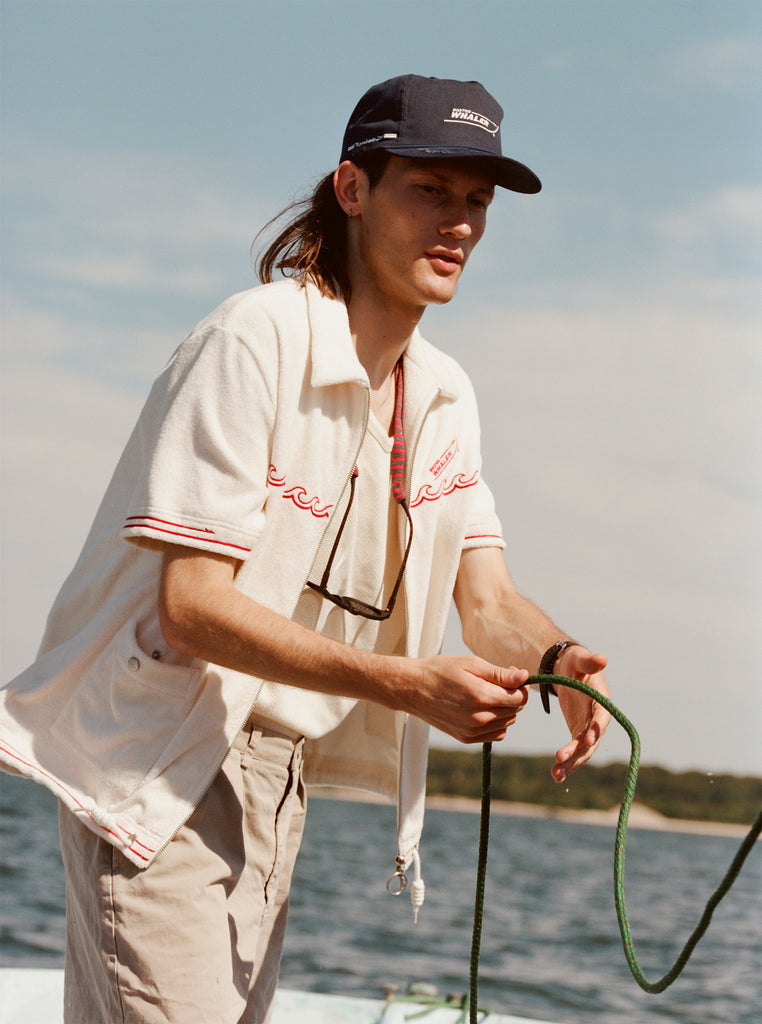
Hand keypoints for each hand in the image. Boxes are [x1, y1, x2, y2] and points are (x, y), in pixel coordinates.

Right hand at [405, 656, 528, 743]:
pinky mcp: (466, 738)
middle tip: (495, 680)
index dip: (519, 685)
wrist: (413, 688)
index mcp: (481, 697)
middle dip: (512, 695)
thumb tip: (524, 677)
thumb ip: (500, 674)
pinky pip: (495, 734)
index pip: (519, 698)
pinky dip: (496, 722)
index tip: (511, 674)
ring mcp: (472, 731)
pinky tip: (482, 708)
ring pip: (507, 723)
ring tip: (486, 693)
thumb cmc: (441, 671)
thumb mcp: (471, 664)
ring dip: (504, 709)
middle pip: (515, 711)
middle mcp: (478, 718)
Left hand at [550, 647, 610, 782]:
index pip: (602, 716)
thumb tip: (602, 658)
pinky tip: (556, 776)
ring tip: (556, 774)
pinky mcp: (578, 732)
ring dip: (571, 763)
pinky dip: (566, 763)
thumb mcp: (579, 659)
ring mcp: (588, 727)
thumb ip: (589, 661)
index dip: (597, 727)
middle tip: (560, 758)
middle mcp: (598, 717)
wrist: (570, 669)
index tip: (588, 739)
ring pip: (582, 750)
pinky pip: (574, 751)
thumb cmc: (576, 662)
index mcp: (601, 700)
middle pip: (591, 739)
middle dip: (577, 750)